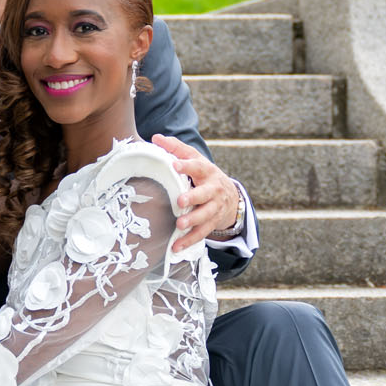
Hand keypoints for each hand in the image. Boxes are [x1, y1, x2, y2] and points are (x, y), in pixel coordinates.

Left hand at [152, 133, 242, 251]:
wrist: (230, 195)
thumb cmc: (204, 174)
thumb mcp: (194, 158)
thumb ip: (176, 148)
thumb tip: (156, 138)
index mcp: (206, 171)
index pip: (196, 166)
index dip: (186, 166)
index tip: (174, 165)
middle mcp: (212, 189)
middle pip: (205, 193)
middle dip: (193, 197)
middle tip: (180, 201)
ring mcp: (214, 207)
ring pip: (205, 215)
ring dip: (193, 221)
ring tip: (180, 225)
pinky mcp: (212, 223)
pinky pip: (201, 233)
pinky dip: (189, 241)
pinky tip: (176, 247)